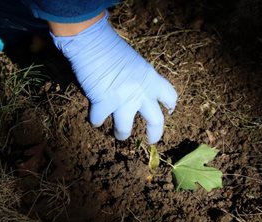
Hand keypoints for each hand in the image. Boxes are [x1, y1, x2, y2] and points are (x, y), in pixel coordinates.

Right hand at [50, 11, 176, 143]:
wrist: (91, 41)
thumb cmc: (111, 47)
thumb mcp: (135, 63)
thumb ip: (140, 80)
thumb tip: (137, 94)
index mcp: (151, 79)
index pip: (170, 97)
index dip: (170, 106)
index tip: (168, 111)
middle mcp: (141, 92)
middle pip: (156, 122)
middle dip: (154, 135)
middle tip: (150, 139)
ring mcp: (122, 100)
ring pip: (125, 129)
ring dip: (121, 134)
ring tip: (119, 135)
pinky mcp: (103, 104)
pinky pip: (98, 120)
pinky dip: (95, 119)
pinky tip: (94, 115)